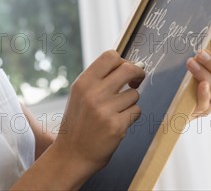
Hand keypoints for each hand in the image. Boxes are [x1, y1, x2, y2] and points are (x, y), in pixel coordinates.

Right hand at [53, 50, 145, 172]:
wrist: (72, 154)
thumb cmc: (78, 122)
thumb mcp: (80, 95)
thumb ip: (99, 79)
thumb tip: (130, 65)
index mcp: (83, 82)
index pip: (110, 56)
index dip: (123, 61)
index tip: (125, 69)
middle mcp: (93, 93)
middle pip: (128, 69)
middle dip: (138, 73)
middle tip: (137, 80)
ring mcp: (105, 110)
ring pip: (134, 94)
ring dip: (130, 101)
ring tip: (116, 111)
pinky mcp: (116, 126)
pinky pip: (136, 111)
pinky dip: (131, 116)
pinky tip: (118, 122)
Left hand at [187, 40, 210, 116]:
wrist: (174, 97)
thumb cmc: (189, 75)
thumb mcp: (200, 63)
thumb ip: (207, 53)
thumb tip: (209, 36)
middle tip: (200, 53)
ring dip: (205, 75)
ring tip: (190, 62)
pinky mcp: (199, 110)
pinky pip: (205, 105)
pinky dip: (204, 94)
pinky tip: (200, 84)